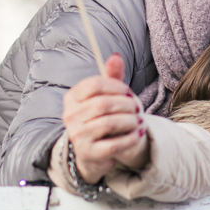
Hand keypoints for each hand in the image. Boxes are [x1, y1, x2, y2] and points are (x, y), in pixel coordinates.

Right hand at [62, 53, 145, 182]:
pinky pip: (113, 144)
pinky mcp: (88, 153)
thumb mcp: (104, 96)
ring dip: (130, 121)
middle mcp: (70, 116)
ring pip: (109, 124)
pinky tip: (138, 134)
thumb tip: (116, 56)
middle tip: (138, 108)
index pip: (94, 84)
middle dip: (126, 105)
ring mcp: (77, 135)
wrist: (92, 151)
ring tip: (140, 121)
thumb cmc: (100, 117)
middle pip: (103, 104)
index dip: (116, 86)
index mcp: (72, 98)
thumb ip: (111, 77)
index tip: (129, 92)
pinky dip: (130, 138)